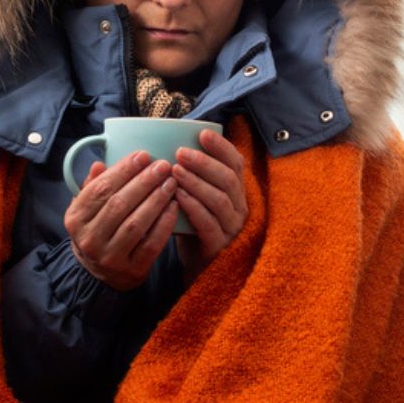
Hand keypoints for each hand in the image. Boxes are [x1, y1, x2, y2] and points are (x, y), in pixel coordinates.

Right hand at [64, 150, 179, 290]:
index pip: (100, 189)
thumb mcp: (86, 211)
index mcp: (75, 219)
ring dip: (156, 200)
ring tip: (170, 182)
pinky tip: (174, 206)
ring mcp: (110, 257)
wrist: (100, 276)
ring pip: (136, 223)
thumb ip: (92, 187)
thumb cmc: (97, 233)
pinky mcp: (132, 270)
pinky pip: (151, 243)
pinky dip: (164, 223)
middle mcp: (89, 239)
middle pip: (119, 204)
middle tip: (163, 166)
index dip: (123, 170)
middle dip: (144, 182)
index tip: (143, 155)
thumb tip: (100, 164)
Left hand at [169, 128, 248, 278]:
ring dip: (196, 182)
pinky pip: (208, 224)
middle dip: (204, 162)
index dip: (221, 147)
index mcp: (236, 192)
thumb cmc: (194, 228)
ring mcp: (231, 229)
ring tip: (175, 171)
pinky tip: (177, 196)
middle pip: (228, 179)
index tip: (202, 133)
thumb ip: (191, 177)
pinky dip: (193, 207)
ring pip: (219, 199)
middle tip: (180, 152)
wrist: (198, 269)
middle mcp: (239, 208)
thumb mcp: (197, 199)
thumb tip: (164, 146)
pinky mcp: (219, 247)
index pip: (236, 164)